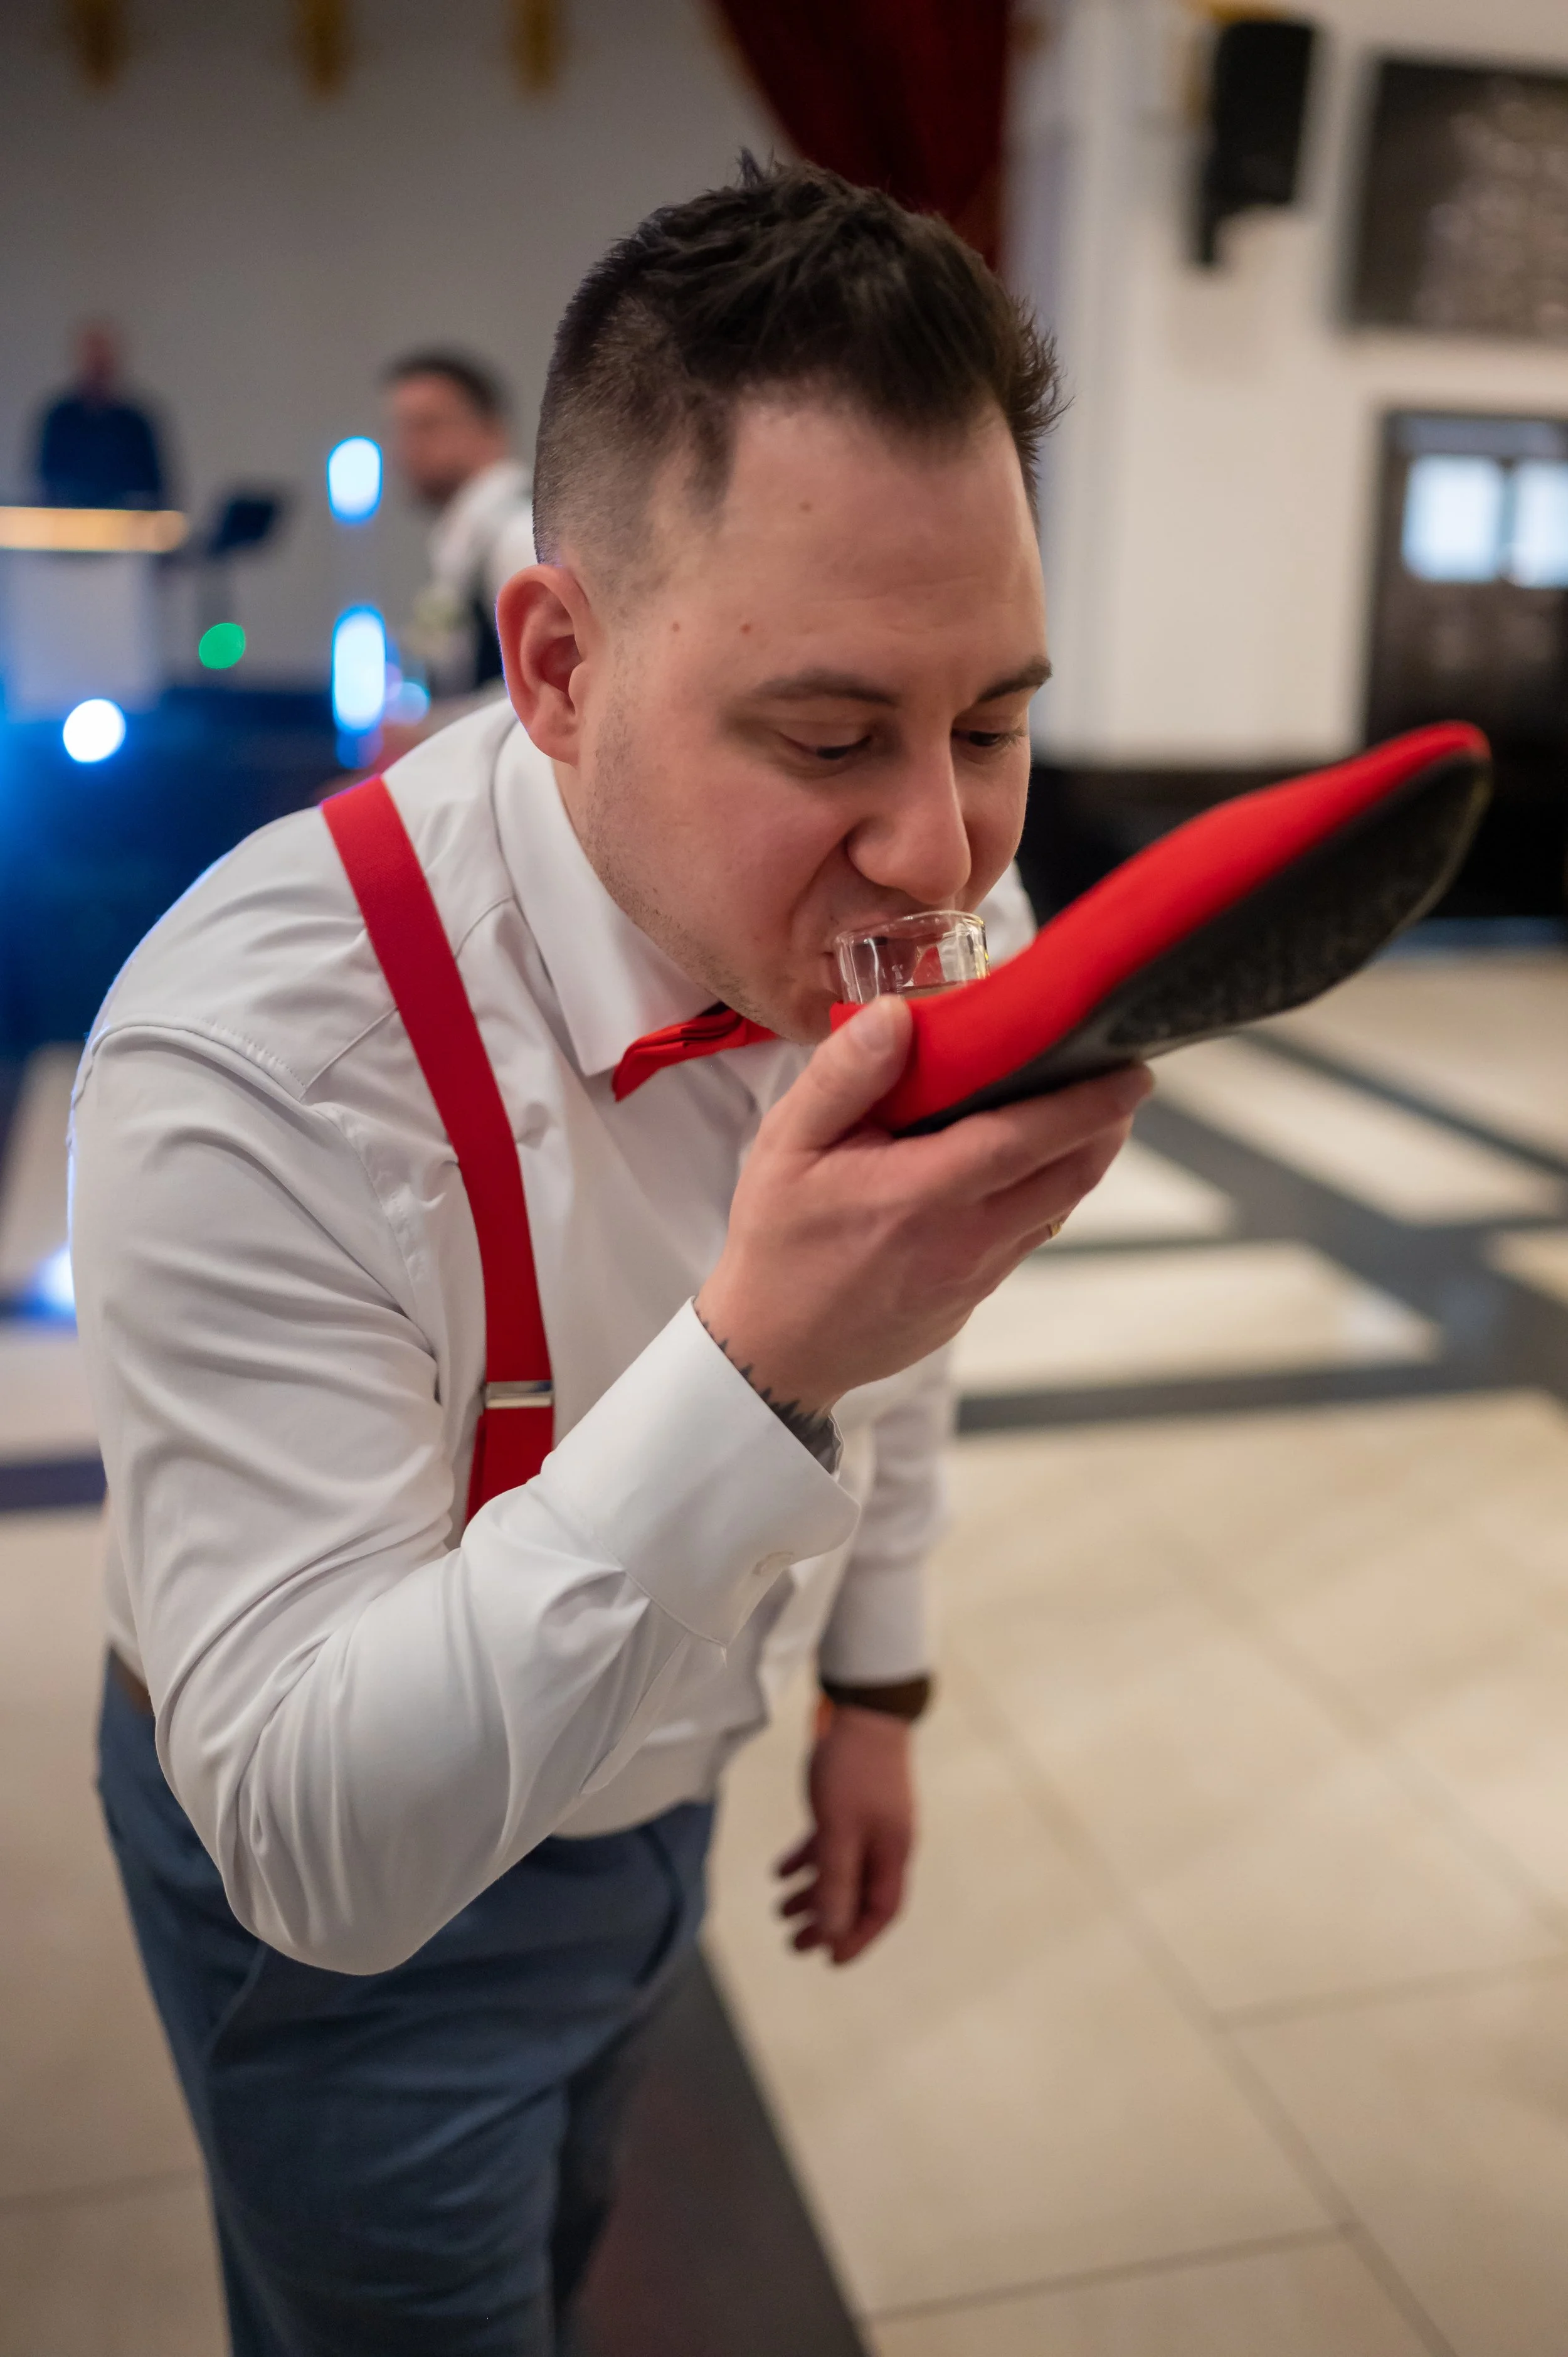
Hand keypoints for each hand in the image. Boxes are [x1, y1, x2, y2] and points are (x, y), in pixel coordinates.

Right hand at [697, 995, 1149, 1411]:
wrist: (774, 1351)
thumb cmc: (777, 1242)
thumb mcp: (785, 1148)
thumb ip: (842, 1078)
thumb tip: (895, 1015)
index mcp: (919, 1193)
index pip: (1026, 1139)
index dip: (1088, 1103)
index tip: (1130, 1071)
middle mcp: (963, 1238)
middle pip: (1068, 1175)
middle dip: (1106, 1123)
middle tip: (1123, 1077)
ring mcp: (975, 1274)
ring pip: (1056, 1207)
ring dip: (1082, 1159)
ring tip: (1090, 1113)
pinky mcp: (974, 1296)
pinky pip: (1028, 1235)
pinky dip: (1045, 1193)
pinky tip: (1029, 1165)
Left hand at [777, 1705, 914, 1965]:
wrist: (862, 1709)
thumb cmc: (853, 1769)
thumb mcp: (839, 1829)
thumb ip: (836, 1880)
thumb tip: (832, 1930)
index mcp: (893, 1852)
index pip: (880, 1910)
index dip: (857, 1938)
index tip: (829, 1959)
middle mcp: (885, 1842)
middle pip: (857, 1894)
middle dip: (826, 1921)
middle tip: (793, 1944)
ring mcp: (869, 1822)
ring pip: (840, 1869)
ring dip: (812, 1893)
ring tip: (780, 1911)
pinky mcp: (852, 1803)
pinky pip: (830, 1843)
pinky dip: (806, 1859)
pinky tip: (780, 1870)